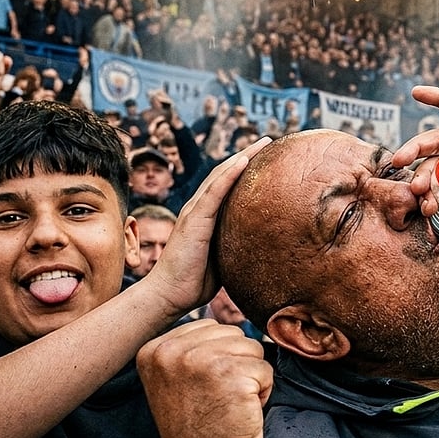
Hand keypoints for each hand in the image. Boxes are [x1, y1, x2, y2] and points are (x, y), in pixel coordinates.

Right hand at [137, 319, 271, 437]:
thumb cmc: (196, 426)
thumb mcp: (176, 378)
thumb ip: (190, 346)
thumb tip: (223, 315)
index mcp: (154, 349)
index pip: (209, 327)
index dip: (217, 360)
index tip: (201, 390)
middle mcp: (172, 351)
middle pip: (232, 333)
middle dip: (236, 365)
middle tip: (217, 399)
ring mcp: (201, 361)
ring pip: (252, 348)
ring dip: (250, 377)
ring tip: (227, 403)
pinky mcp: (231, 375)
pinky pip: (266, 368)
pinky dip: (263, 391)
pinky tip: (240, 411)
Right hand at [141, 136, 270, 312]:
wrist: (169, 295)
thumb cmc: (195, 281)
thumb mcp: (224, 258)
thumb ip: (236, 245)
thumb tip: (263, 247)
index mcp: (205, 216)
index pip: (228, 184)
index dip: (245, 168)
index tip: (267, 157)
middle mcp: (198, 208)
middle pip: (225, 173)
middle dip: (248, 155)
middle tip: (269, 142)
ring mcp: (194, 212)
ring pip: (220, 176)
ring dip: (243, 157)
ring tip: (263, 143)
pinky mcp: (194, 220)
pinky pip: (214, 192)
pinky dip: (230, 174)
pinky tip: (245, 161)